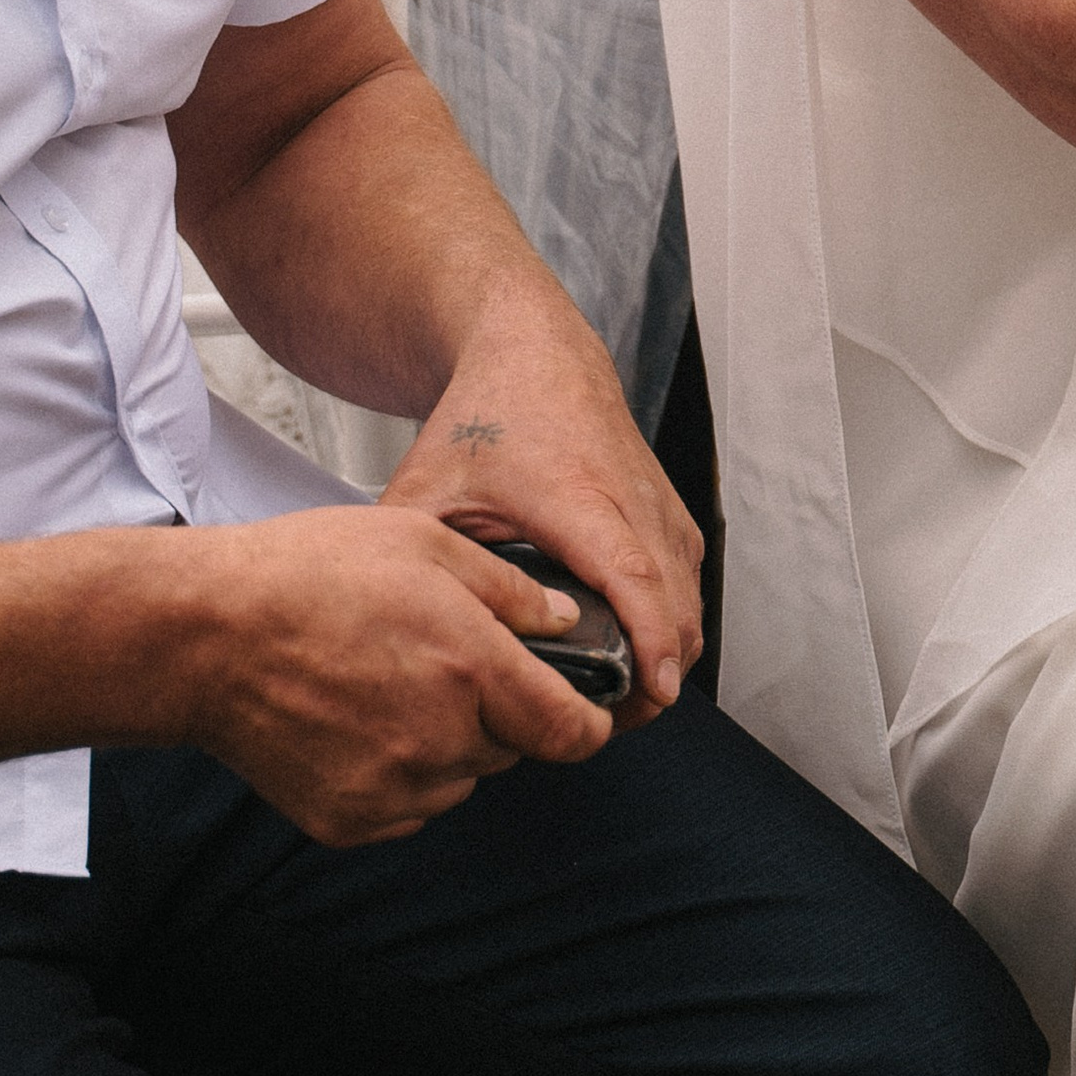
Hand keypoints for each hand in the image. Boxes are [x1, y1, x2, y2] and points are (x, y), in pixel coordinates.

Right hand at [172, 503, 617, 845]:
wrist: (208, 635)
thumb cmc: (311, 575)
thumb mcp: (427, 543)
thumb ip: (510, 591)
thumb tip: (563, 623)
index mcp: (470, 668)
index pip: (570, 730)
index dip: (589, 721)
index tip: (589, 710)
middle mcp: (439, 739)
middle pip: (512, 748)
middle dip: (501, 712)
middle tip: (448, 661)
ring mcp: (390, 789)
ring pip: (460, 779)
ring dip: (451, 744)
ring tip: (395, 684)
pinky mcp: (348, 820)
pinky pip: (408, 805)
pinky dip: (402, 774)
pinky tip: (363, 721)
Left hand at [382, 284, 701, 725]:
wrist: (534, 351)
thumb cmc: (485, 414)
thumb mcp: (429, 485)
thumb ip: (412, 559)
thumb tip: (385, 637)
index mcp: (576, 495)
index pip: (632, 574)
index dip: (648, 639)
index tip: (651, 693)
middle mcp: (631, 496)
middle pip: (676, 598)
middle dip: (659, 672)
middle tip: (609, 725)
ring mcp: (657, 498)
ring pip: (690, 591)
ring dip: (670, 649)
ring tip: (618, 701)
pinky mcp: (666, 503)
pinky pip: (688, 574)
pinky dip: (674, 618)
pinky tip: (636, 652)